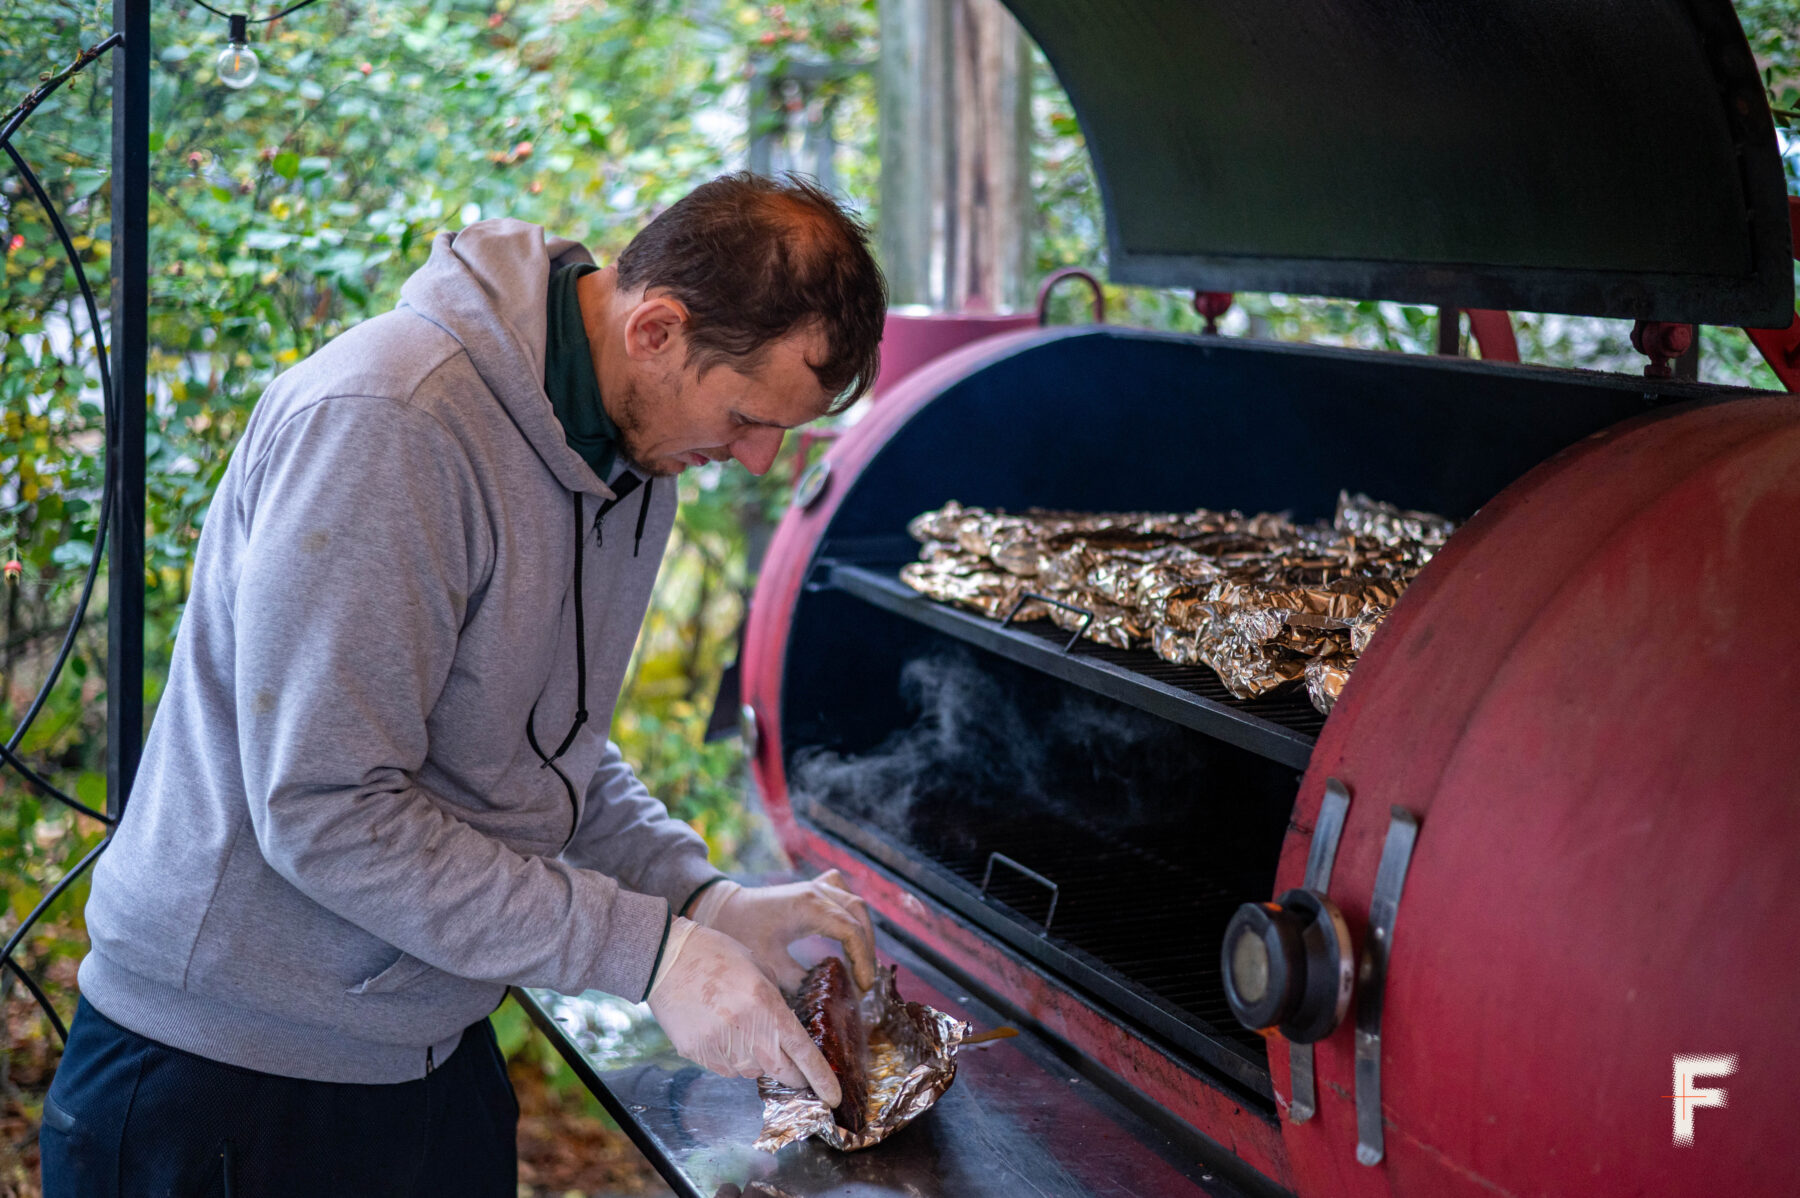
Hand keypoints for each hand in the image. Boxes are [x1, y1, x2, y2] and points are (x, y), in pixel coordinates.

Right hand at [647, 919, 842, 1105]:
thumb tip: (786, 1030)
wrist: (667, 959)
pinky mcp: (700, 1056)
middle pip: (783, 1073)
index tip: (833, 1098)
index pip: (805, 1056)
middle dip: (794, 1074)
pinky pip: (727, 1067)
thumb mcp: (760, 968)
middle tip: (792, 1062)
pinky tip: (720, 1029)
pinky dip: (732, 1056)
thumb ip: (777, 1003)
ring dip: (757, 1058)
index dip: (822, 1080)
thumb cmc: (716, 955)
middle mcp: (749, 1036)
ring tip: (739, 1024)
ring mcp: (722, 1050)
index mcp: (768, 1009)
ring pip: (754, 1070)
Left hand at [688, 870, 876, 992]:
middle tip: (863, 983)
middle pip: (859, 916)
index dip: (862, 961)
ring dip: (863, 933)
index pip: (850, 931)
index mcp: (809, 906)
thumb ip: (798, 982)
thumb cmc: (739, 933)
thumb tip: (824, 1002)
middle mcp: (817, 892)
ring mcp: (815, 887)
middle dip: (866, 950)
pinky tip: (849, 932)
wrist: (719, 907)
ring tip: (861, 965)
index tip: (862, 989)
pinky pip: (842, 894)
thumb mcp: (768, 964)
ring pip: (855, 904)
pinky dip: (851, 915)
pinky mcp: (811, 890)